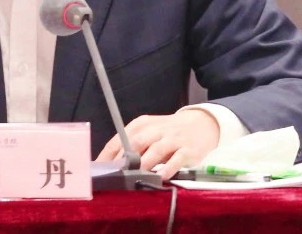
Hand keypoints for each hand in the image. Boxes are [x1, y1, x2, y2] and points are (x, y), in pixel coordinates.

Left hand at [95, 109, 219, 180]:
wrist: (201, 124)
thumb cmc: (169, 132)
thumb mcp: (150, 132)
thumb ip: (133, 145)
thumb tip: (113, 164)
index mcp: (143, 124)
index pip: (121, 137)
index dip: (109, 153)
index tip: (100, 168)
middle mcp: (157, 129)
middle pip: (137, 141)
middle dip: (124, 158)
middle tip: (115, 173)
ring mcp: (173, 139)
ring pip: (156, 149)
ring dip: (145, 163)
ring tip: (135, 176)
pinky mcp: (187, 149)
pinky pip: (177, 159)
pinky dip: (168, 167)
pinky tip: (161, 176)